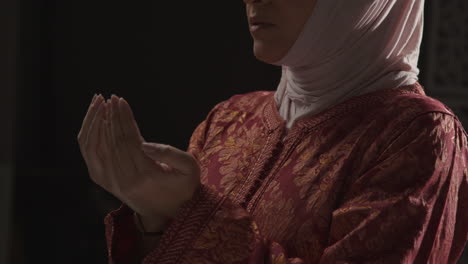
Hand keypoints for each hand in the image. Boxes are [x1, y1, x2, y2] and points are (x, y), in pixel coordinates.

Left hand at [77, 94, 201, 228]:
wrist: (168, 212)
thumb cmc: (183, 187)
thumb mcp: (189, 169)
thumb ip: (171, 154)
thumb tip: (145, 144)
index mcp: (146, 174)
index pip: (129, 139)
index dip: (124, 118)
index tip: (121, 100)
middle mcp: (126, 180)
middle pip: (114, 141)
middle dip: (112, 117)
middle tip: (112, 98)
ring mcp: (114, 183)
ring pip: (102, 148)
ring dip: (100, 125)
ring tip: (102, 105)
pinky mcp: (107, 184)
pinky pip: (95, 158)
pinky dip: (93, 139)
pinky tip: (97, 123)